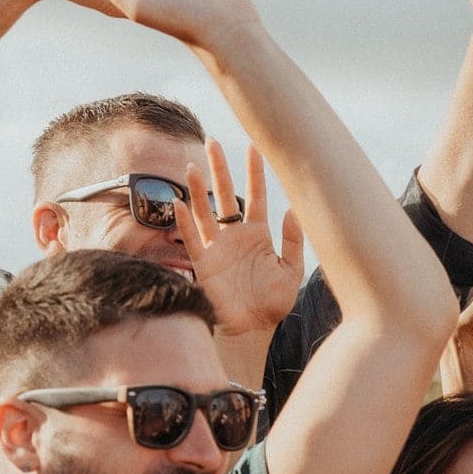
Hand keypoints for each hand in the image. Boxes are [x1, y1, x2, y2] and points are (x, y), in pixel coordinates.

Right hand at [180, 141, 303, 339]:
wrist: (252, 330)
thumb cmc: (272, 304)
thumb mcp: (291, 272)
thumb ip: (293, 243)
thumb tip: (292, 211)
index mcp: (258, 235)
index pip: (256, 195)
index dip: (254, 172)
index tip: (254, 146)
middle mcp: (235, 236)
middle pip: (226, 195)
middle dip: (220, 170)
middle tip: (212, 143)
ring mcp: (217, 248)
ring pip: (205, 212)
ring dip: (198, 190)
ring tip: (193, 167)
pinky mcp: (203, 264)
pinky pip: (191, 239)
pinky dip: (185, 223)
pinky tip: (179, 204)